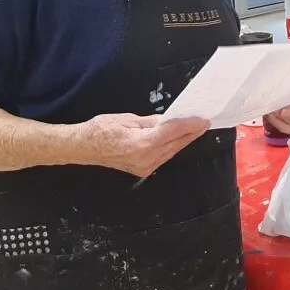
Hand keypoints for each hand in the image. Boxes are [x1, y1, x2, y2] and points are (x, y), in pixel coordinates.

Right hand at [79, 112, 209, 177]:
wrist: (84, 147)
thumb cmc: (101, 129)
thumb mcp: (129, 119)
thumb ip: (152, 121)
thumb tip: (170, 119)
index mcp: (141, 144)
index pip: (172, 132)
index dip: (189, 124)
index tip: (202, 119)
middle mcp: (145, 159)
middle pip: (175, 144)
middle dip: (191, 133)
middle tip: (204, 122)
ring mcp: (144, 167)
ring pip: (171, 152)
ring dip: (184, 140)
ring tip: (196, 128)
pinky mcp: (143, 170)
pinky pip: (164, 157)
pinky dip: (173, 147)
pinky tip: (180, 139)